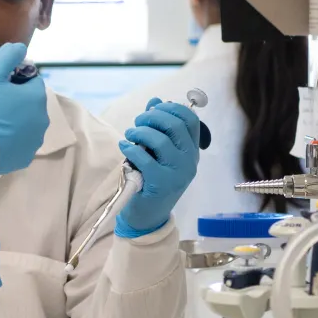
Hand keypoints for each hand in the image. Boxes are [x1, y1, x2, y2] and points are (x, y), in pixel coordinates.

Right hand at [0, 43, 49, 176]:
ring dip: (14, 119)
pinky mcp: (25, 157)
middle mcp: (42, 120)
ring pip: (26, 122)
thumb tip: (20, 47)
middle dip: (14, 100)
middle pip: (29, 102)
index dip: (13, 79)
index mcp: (36, 97)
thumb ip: (7, 56)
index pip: (30, 79)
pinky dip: (10, 138)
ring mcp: (35, 141)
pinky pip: (20, 142)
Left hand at [116, 99, 201, 236]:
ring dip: (139, 132)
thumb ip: (158, 127)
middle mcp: (190, 161)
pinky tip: (125, 147)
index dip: (171, 108)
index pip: (191, 119)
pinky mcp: (161, 183)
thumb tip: (155, 101)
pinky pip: (145, 157)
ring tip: (130, 135)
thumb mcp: (158, 153)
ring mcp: (177, 173)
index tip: (154, 110)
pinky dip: (131, 148)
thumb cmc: (152, 181)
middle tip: (137, 123)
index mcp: (192, 151)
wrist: (148, 217)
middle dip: (152, 117)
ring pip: (160, 139)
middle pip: (175, 125)